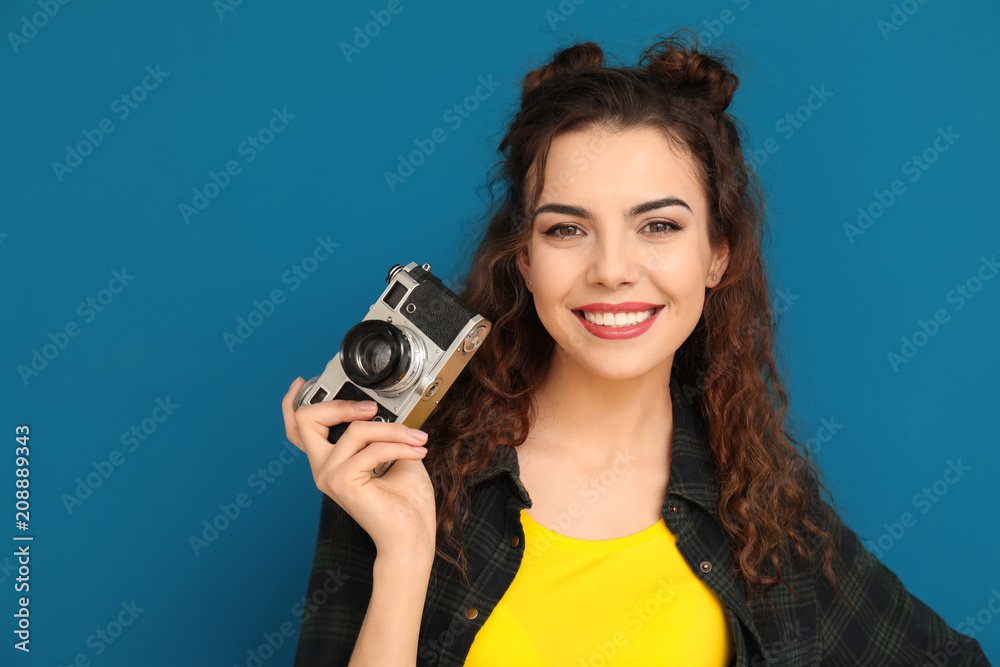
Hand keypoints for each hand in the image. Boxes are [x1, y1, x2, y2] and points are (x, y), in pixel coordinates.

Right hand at [281, 377, 436, 558]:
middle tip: (373, 409)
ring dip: (394, 430)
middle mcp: (324, 468)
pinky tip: (418, 451)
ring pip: (355, 430)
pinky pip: (373, 449)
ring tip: (417, 440)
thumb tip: (387, 411)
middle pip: (307, 420)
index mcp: (332, 461)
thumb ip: (383, 433)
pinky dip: (400, 446)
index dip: (293, 402)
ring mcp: (329, 475)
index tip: (302, 381)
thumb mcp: (395, 455)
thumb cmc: (405, 504)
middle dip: (341, 404)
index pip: (299, 429)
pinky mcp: (342, 481)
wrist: (411, 537)